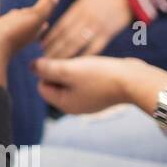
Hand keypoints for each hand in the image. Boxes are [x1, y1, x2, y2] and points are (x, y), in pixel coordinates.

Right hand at [0, 0, 58, 85]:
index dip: (38, 22)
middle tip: (13, 8)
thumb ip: (44, 7)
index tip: (44, 22)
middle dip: (11, 15)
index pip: (33, 27)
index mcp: (21, 33)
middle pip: (9, 24)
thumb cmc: (9, 37)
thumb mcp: (32, 18)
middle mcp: (4, 35)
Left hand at [33, 55, 166, 115]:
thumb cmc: (100, 75)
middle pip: (55, 83)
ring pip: (70, 80)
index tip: (59, 60)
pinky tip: (95, 65)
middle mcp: (75, 105)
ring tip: (85, 63)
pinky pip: (84, 79)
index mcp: (64, 104)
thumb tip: (31, 66)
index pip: (42, 86)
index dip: (46, 70)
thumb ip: (47, 68)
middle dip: (59, 69)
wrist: (135, 80)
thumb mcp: (68, 70)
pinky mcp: (100, 91)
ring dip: (73, 68)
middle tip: (73, 61)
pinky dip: (86, 70)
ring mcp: (88, 99)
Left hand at [40, 0, 131, 58]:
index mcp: (81, 8)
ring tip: (56, 64)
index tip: (41, 45)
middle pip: (68, 37)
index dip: (51, 36)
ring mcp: (98, 28)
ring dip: (67, 54)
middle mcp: (87, 19)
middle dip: (55, 48)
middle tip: (44, 59)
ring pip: (79, 44)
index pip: (62, 25)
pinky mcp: (108, 34)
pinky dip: (86, 56)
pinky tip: (78, 65)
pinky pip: (96, 48)